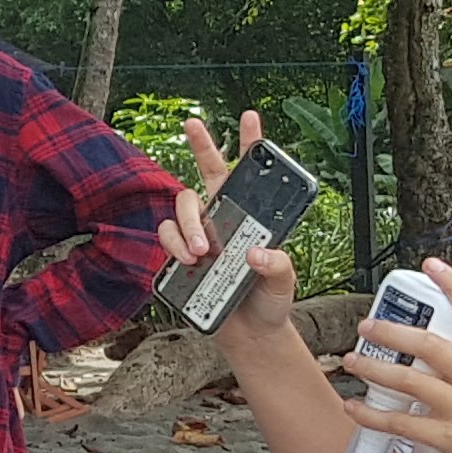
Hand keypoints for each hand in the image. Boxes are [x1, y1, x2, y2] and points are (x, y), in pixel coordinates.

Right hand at [161, 109, 298, 349]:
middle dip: (201, 144)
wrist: (248, 335)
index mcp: (253, 219)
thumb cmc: (269, 303)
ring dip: (189, 223)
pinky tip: (188, 263)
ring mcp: (200, 235)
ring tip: (202, 251)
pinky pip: (167, 237)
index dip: (251, 145)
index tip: (251, 117)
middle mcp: (225, 220)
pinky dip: (175, 247)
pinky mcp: (180, 255)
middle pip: (208, 172)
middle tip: (194, 124)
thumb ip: (278, 266)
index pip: (251, 177)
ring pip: (183, 206)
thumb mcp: (284, 284)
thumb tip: (256, 252)